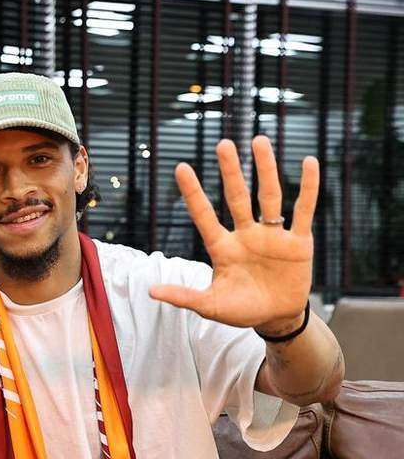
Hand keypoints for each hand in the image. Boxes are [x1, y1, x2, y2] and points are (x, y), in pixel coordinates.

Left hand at [149, 135, 317, 330]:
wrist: (276, 318)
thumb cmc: (241, 310)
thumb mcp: (210, 306)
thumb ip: (184, 297)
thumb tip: (150, 291)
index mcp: (223, 248)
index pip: (204, 216)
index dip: (193, 194)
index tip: (180, 168)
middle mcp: (246, 235)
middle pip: (237, 197)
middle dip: (231, 172)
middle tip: (223, 144)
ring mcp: (272, 236)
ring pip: (269, 196)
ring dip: (265, 169)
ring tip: (259, 140)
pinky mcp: (298, 242)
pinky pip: (303, 210)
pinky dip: (308, 188)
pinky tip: (308, 162)